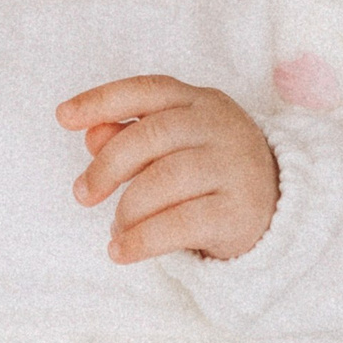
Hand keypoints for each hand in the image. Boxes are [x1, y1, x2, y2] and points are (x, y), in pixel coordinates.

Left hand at [57, 76, 278, 262]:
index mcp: (200, 102)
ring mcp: (234, 167)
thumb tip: (91, 134)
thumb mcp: (175, 146)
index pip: (146, 91)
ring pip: (163, 181)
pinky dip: (142, 240)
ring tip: (117, 228)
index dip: (101, 100)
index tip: (62, 117)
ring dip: (126, 209)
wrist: (280, 207)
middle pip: (150, 136)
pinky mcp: (240, 211)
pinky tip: (121, 251)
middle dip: (107, 167)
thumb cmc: (211, 171)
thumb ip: (133, 136)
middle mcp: (220, 127)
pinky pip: (180, 223)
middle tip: (83, 194)